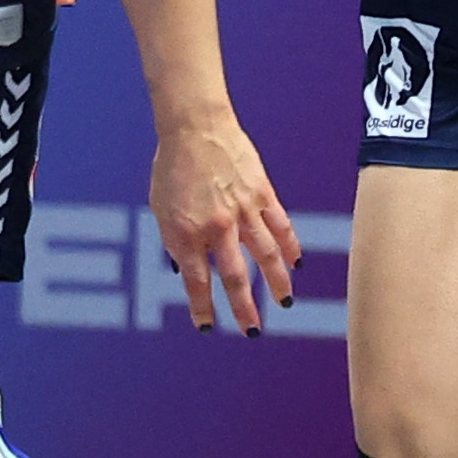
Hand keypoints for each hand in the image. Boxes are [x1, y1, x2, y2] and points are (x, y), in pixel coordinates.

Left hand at [152, 108, 300, 331]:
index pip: (196, 282)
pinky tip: (296, 263)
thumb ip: (174, 241)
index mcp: (185, 232)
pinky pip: (280, 226)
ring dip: (276, 283)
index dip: (202, 308)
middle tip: (252, 330)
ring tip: (285, 302)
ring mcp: (242, 210)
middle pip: (234, 276)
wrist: (196, 127)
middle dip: (244, 307)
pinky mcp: (262, 194)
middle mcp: (216, 226)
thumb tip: (186, 268)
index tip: (207, 327)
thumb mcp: (161, 209)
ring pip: (265, 255)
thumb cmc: (173, 166)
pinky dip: (290, 247)